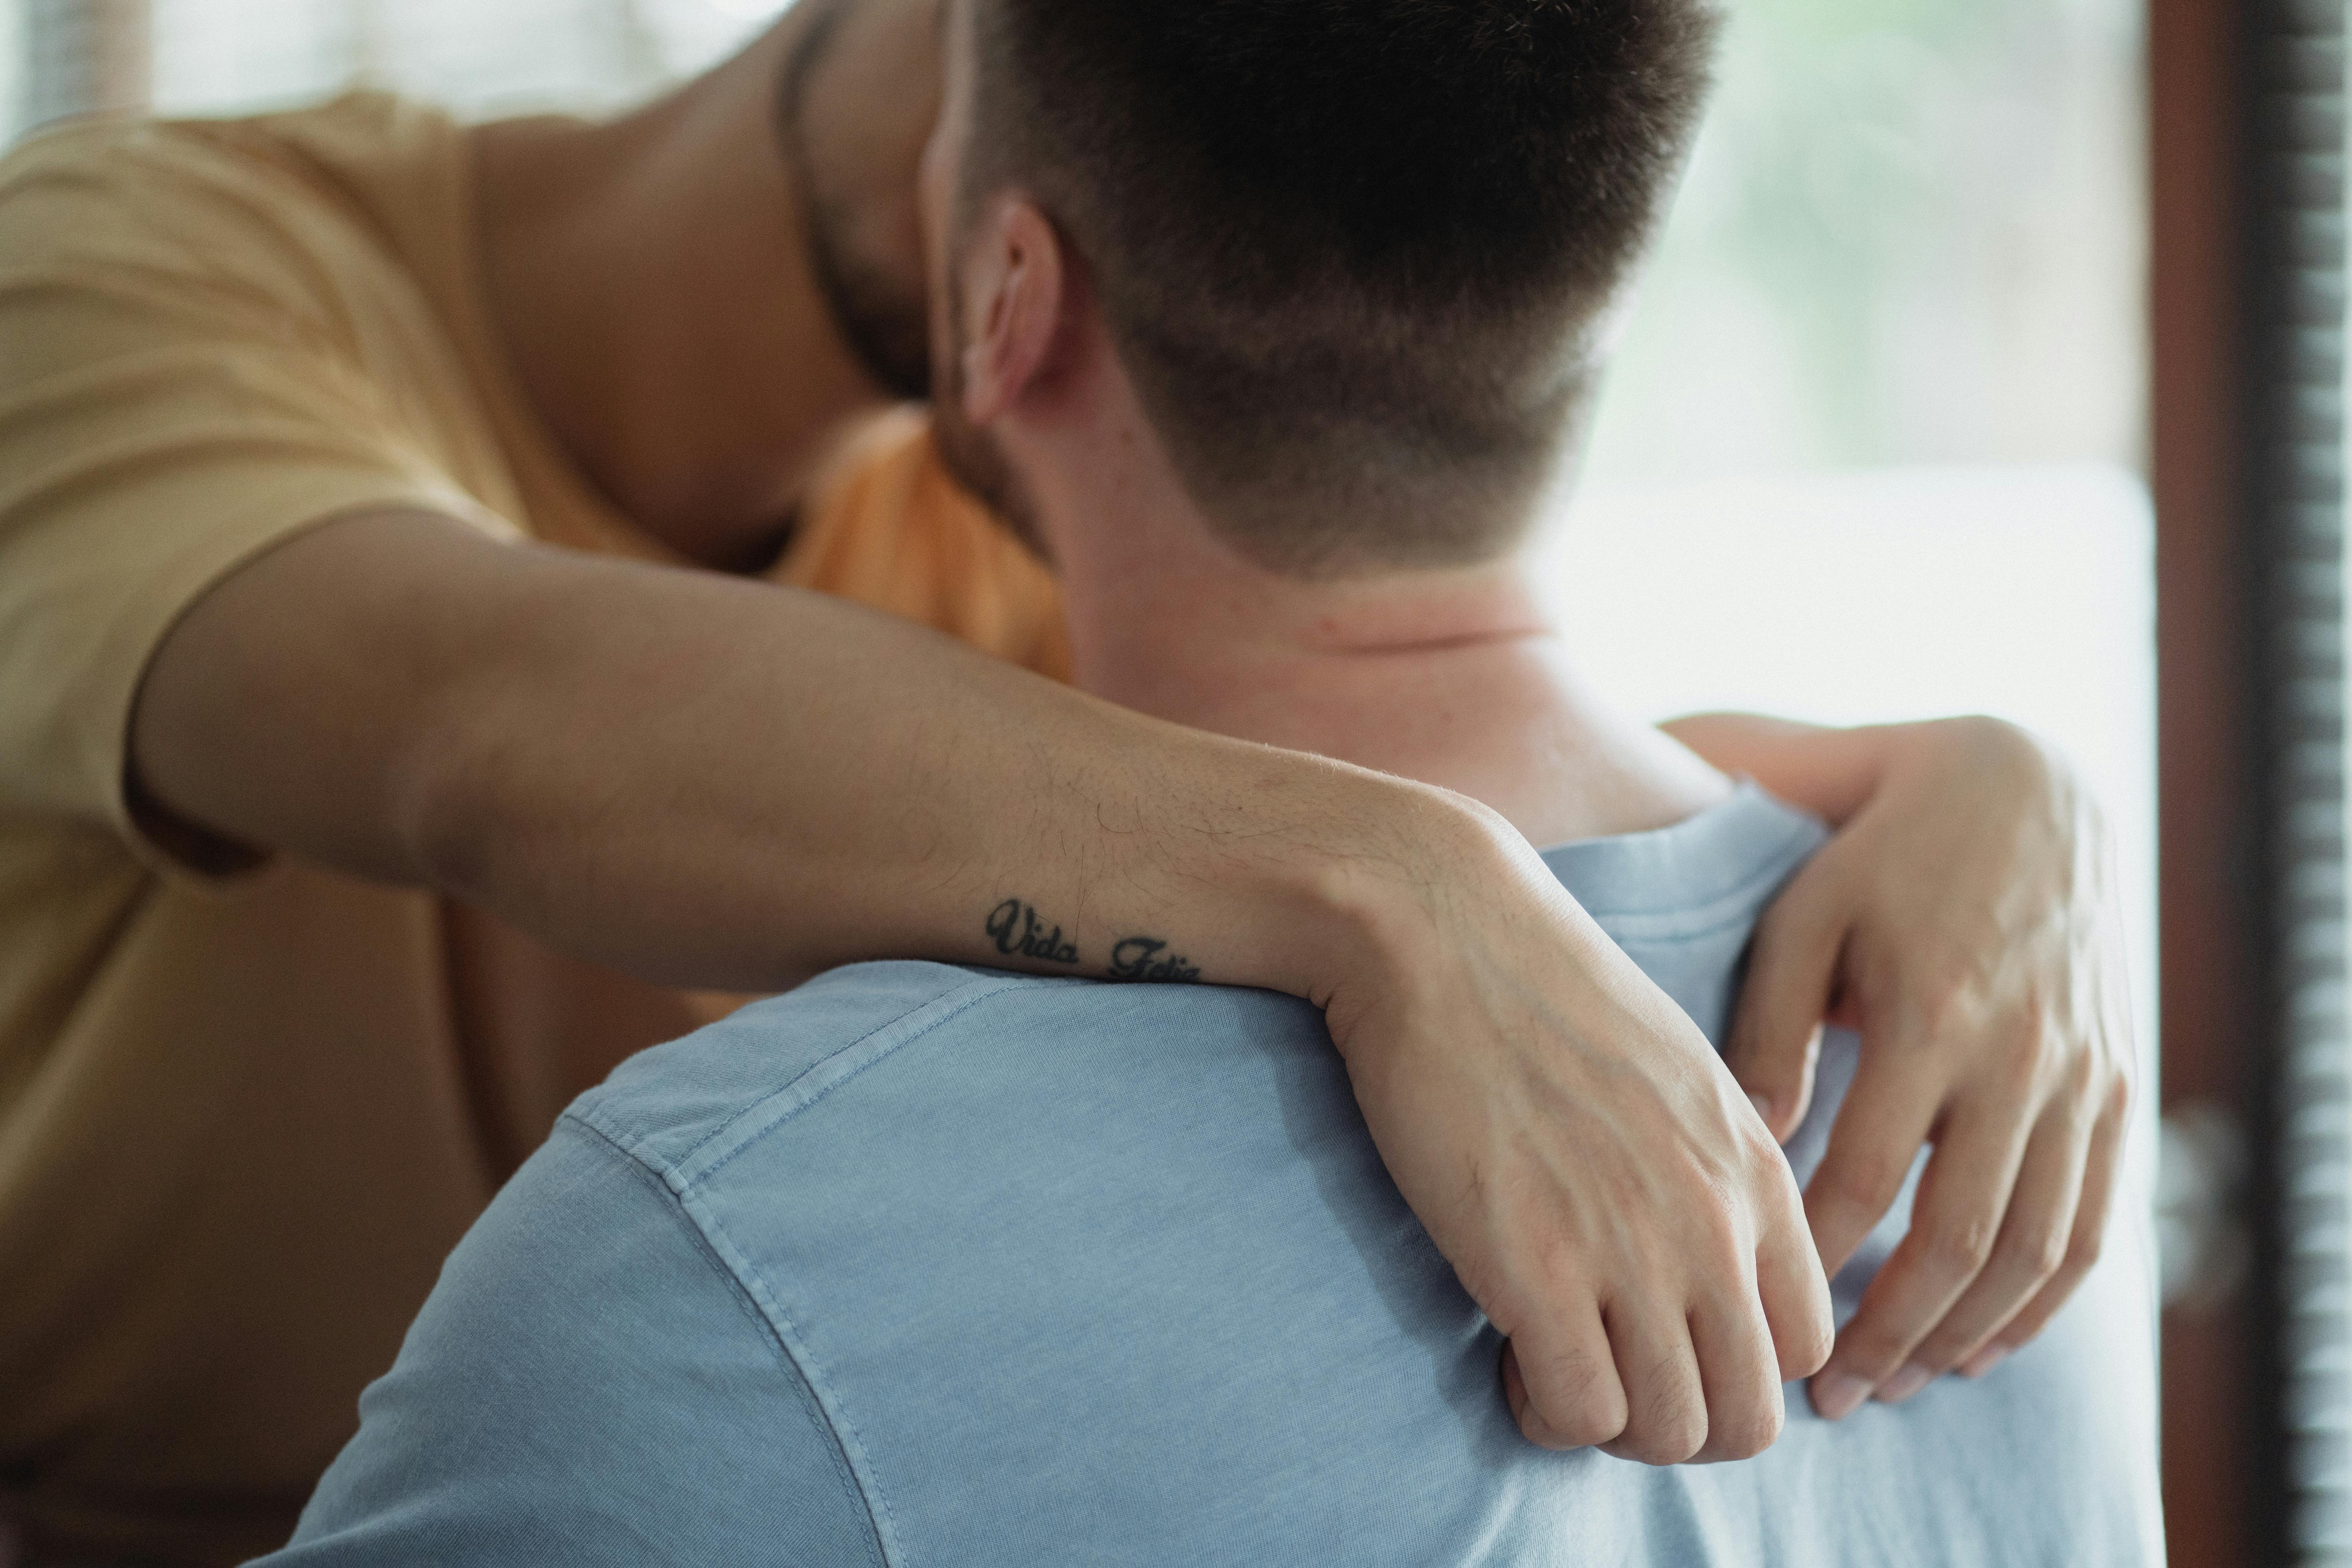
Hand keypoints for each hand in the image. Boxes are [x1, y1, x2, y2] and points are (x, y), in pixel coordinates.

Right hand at [1322, 801, 1833, 1462]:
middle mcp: (1713, 1221)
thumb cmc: (1538, 985)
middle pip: (1750, 1417)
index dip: (1736, 1368)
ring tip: (1553, 1362)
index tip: (1665, 1340)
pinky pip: (1578, 1414)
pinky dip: (1545, 1411)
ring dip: (1611, 1424)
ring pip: (1672, 1434)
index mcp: (1754, 1170)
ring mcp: (1629, 1250)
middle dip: (1680, 1423)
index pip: (1806, 1345)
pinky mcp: (1534, 1268)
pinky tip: (1509, 1353)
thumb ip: (1712, 1168)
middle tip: (1610, 1375)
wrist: (1439, 926)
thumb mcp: (1676, 1070)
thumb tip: (1706, 1257)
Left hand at [1722, 718, 2134, 1417]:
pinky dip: (2043, 1303)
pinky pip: (2095, 1227)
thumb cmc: (1882, 860)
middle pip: (1960, 1240)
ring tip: (1895, 1383)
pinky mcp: (2120, 1090)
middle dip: (1889, 1332)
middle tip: (1827, 1394)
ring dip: (1966, 1333)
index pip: (1865, 1177)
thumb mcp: (1804, 920)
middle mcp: (2020, 1061)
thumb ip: (1770, 1031)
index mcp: (1932, 1018)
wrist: (2023, 795)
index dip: (1813, 1258)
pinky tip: (1983, 1344)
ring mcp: (2084, 1080)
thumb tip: (1750, 1146)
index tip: (1762, 1310)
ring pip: (2035, 1252)